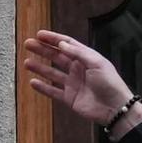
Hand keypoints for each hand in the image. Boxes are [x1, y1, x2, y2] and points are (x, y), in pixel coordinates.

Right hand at [23, 31, 141, 136]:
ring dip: (40, 67)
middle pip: (57, 57)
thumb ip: (79, 53)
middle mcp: (78, 69)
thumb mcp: (97, 63)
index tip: (39, 34)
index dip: (53, 39)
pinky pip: (53, 91)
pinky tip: (33, 82)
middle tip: (28, 44)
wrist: (114, 108)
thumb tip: (62, 44)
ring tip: (26, 62)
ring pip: (52, 73)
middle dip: (43, 50)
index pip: (67, 45)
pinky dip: (43, 87)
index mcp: (86, 58)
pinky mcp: (70, 98)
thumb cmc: (110, 83)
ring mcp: (73, 84)